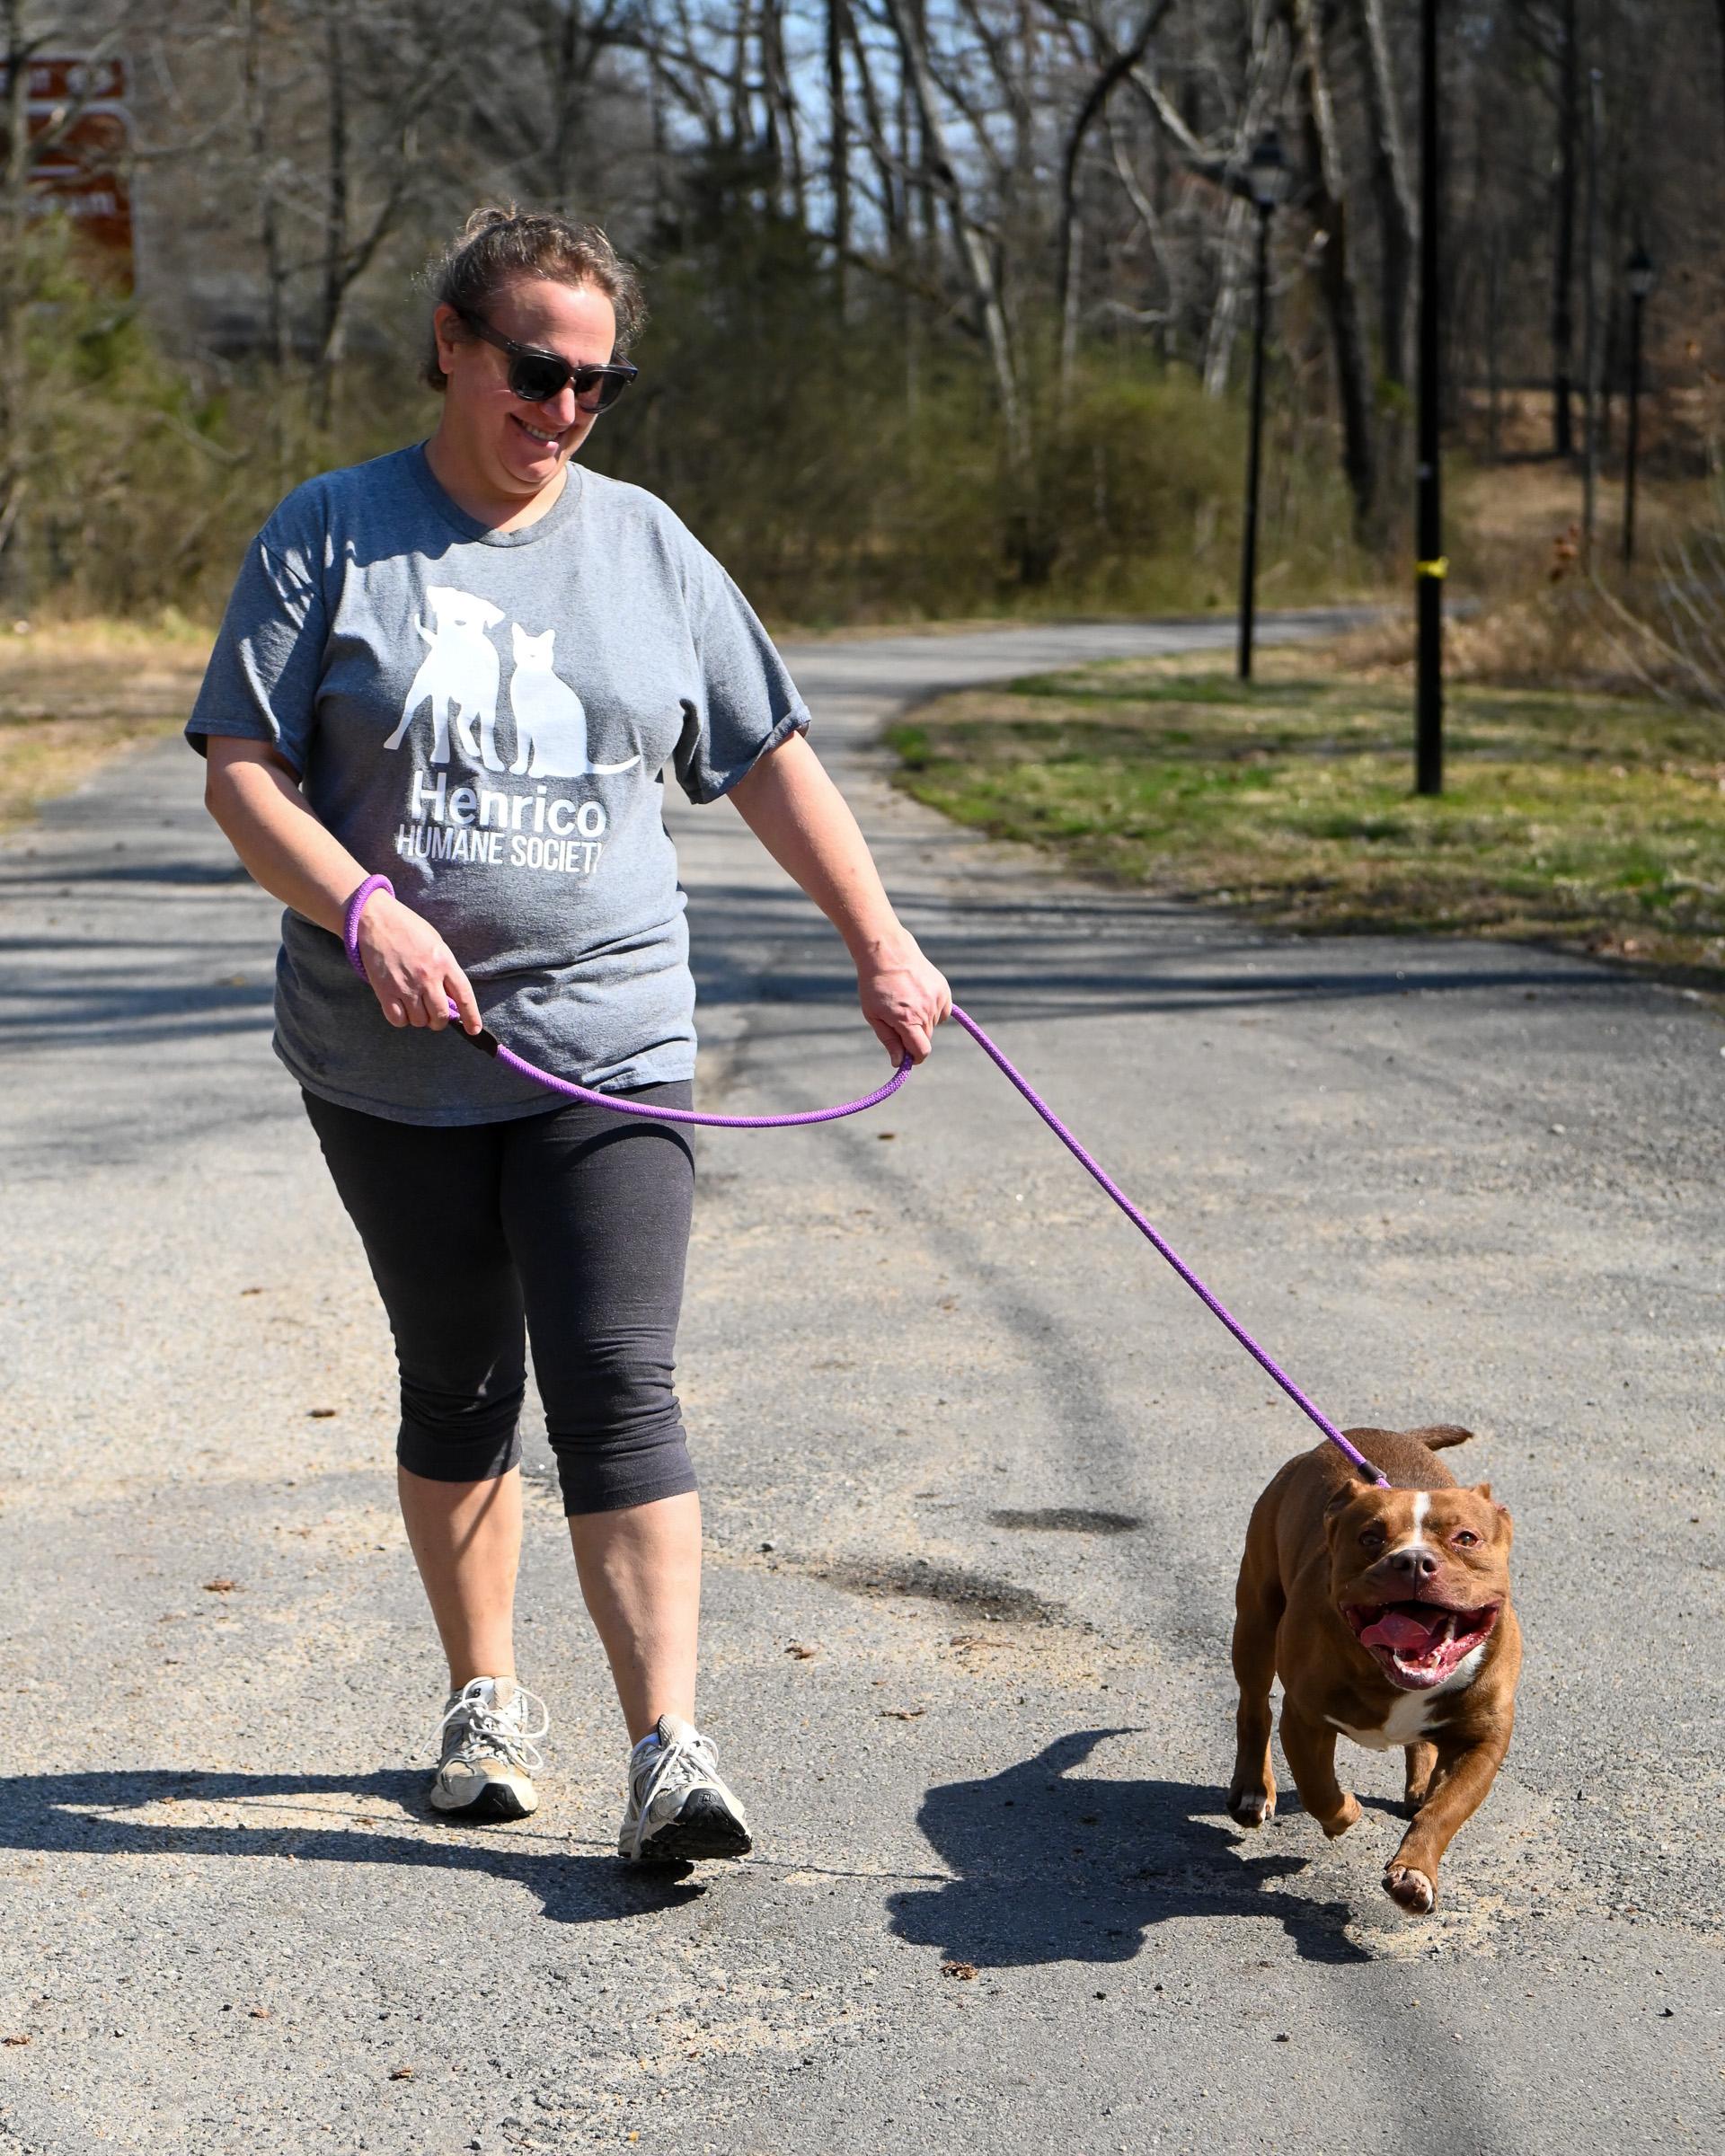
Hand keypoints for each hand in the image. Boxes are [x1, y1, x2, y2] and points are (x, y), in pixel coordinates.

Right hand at [355, 892, 480, 1033]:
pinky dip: (401, 1019)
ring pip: (419, 1021)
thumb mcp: (436, 943)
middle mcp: (427, 977)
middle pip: (440, 1015)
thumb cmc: (408, 929)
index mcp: (444, 963)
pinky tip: (401, 1008)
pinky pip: (398, 1019)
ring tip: (415, 1006)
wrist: (376, 919)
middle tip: (434, 1015)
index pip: (464, 996)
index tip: (474, 1030)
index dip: (471, 1017)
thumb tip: (451, 997)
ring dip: (419, 1019)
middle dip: (439, 1021)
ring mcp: (406, 986)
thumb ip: (445, 969)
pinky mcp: (385, 991)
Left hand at [855, 931, 950, 1064]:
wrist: (888, 953)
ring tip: (905, 1003)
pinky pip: (941, 1012)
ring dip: (922, 1022)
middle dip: (914, 1037)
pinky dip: (932, 1011)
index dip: (915, 1058)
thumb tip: (899, 1063)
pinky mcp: (943, 990)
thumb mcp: (874, 1015)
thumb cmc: (875, 986)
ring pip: (933, 1025)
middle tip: (898, 1022)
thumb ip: (889, 1040)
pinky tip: (918, 998)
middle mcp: (925, 1011)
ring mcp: (936, 999)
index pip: (921, 1051)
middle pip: (926, 1038)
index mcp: (907, 1019)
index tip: (907, 1057)